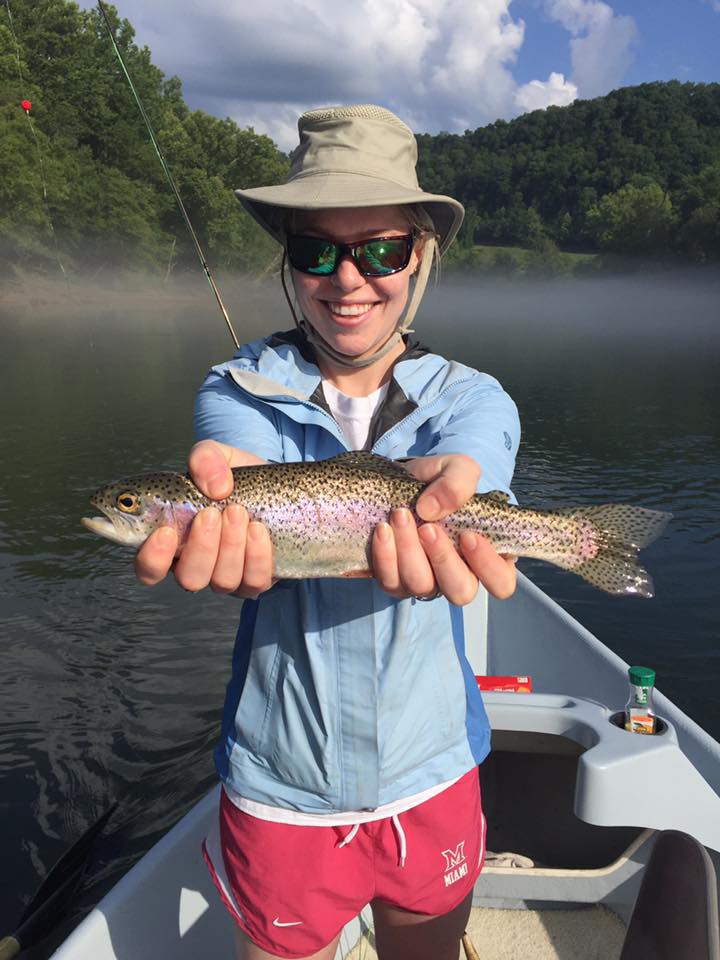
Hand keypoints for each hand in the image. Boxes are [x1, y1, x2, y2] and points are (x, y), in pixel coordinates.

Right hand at [134, 440, 274, 597]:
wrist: (270, 484)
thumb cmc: (229, 476)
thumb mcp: (214, 456)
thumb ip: (204, 458)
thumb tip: (217, 488)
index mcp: (171, 541)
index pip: (148, 569)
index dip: (152, 559)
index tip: (165, 532)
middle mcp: (195, 565)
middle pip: (189, 578)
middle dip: (202, 546)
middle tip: (211, 513)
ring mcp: (226, 575)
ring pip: (222, 581)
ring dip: (230, 546)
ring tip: (237, 512)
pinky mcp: (256, 578)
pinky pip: (254, 581)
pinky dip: (257, 555)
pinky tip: (258, 530)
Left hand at [372, 454, 515, 602]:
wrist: (402, 481)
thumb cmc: (442, 481)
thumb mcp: (458, 469)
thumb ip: (457, 483)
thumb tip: (431, 509)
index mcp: (486, 556)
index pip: (501, 582)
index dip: (488, 566)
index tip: (468, 535)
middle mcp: (458, 575)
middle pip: (460, 591)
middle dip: (442, 559)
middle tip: (428, 528)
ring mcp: (426, 582)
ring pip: (421, 586)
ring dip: (409, 552)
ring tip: (400, 515)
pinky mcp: (395, 580)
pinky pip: (390, 581)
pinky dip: (385, 556)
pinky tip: (382, 530)